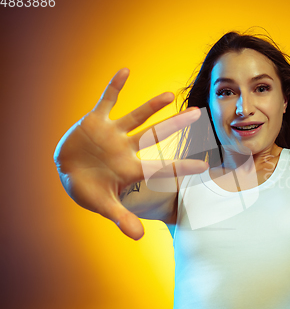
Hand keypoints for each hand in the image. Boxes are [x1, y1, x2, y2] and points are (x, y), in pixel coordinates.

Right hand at [53, 69, 207, 239]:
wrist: (66, 172)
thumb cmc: (88, 189)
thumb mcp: (103, 204)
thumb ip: (121, 218)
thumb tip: (139, 237)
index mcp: (131, 168)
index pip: (161, 167)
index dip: (182, 166)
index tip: (205, 165)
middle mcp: (126, 148)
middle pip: (155, 134)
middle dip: (175, 125)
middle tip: (198, 113)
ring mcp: (112, 133)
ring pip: (136, 116)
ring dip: (151, 105)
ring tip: (170, 95)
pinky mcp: (95, 121)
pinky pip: (106, 101)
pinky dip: (114, 87)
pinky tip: (125, 71)